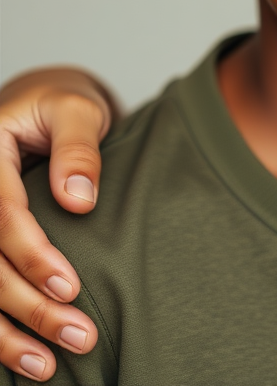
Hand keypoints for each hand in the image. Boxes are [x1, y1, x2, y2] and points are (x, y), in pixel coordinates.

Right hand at [0, 68, 116, 379]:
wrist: (41, 106)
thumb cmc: (61, 107)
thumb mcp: (76, 110)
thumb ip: (79, 148)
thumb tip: (79, 200)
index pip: (3, 216)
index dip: (34, 256)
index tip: (71, 288)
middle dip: (28, 307)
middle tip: (78, 336)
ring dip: (7, 335)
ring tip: (48, 366)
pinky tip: (22, 356)